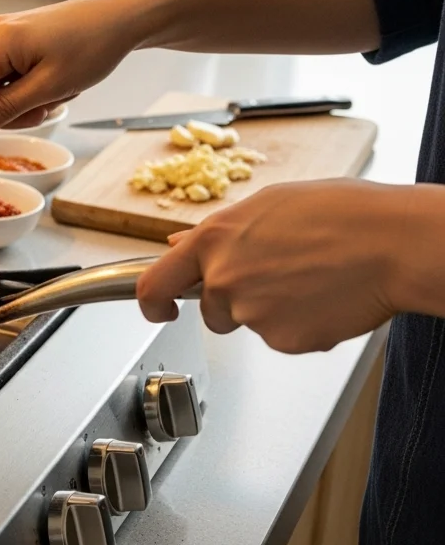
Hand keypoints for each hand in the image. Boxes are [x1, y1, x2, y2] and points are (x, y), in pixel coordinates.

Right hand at [0, 0, 148, 144]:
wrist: (120, 19)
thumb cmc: (92, 45)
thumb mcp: (50, 87)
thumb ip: (6, 108)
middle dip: (9, 111)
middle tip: (47, 108)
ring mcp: (4, 36)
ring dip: (24, 102)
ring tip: (59, 92)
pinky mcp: (15, 40)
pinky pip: (8, 78)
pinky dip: (28, 90)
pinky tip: (55, 83)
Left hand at [136, 179, 408, 353]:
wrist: (392, 244)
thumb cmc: (342, 215)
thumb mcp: (268, 204)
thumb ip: (220, 230)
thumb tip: (180, 242)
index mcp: (212, 239)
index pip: (153, 282)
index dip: (151, 302)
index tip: (157, 309)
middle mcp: (222, 279)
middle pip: (209, 309)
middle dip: (233, 302)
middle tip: (279, 279)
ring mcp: (250, 313)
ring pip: (248, 322)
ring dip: (270, 310)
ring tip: (311, 278)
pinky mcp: (281, 340)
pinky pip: (281, 338)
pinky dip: (300, 326)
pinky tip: (324, 298)